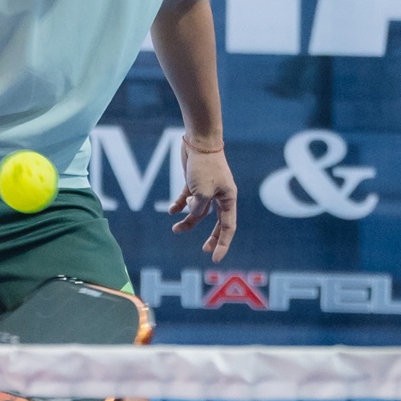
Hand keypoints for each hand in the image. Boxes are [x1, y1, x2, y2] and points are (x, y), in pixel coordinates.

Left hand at [169, 139, 236, 262]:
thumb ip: (198, 209)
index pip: (228, 227)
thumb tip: (193, 216)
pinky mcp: (194, 183)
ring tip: (176, 229)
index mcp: (228, 199)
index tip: (215, 259)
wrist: (198, 141)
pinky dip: (180, 205)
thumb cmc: (204, 166)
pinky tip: (172, 211)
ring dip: (188, 221)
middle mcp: (220, 196)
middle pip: (217, 222)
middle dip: (211, 237)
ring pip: (199, 212)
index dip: (222, 244)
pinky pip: (188, 199)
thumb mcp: (201, 193)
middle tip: (205, 251)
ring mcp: (207, 189)